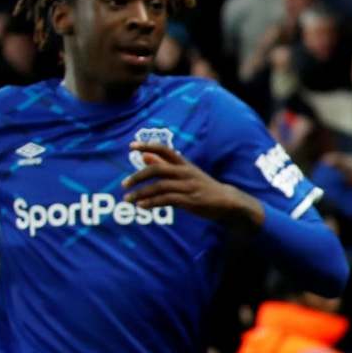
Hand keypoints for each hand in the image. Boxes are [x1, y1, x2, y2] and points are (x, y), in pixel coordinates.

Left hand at [121, 144, 261, 223]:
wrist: (228, 201)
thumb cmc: (203, 186)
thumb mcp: (185, 172)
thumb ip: (164, 164)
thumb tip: (145, 156)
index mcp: (184, 164)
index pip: (164, 149)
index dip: (147, 146)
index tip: (131, 146)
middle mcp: (185, 173)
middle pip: (157, 170)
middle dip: (138, 176)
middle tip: (123, 184)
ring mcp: (188, 186)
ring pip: (159, 187)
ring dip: (141, 193)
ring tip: (128, 199)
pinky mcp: (190, 201)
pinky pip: (167, 200)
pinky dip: (152, 203)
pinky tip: (142, 206)